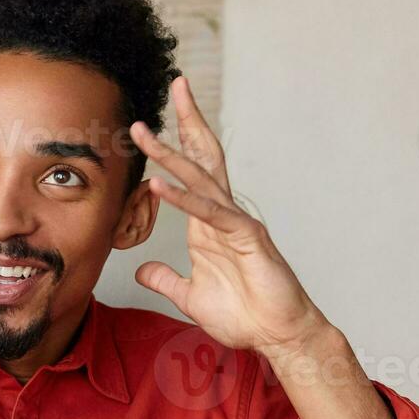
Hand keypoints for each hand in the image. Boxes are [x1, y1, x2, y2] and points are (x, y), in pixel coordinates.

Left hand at [129, 76, 331, 358]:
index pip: (192, 173)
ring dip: (169, 154)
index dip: (176, 144)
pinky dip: (183, 200)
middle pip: (204, 157)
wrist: (277, 336)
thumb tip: (142, 270)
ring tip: (142, 131)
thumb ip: (166, 279)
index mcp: (208, 224)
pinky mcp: (246, 239)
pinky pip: (210, 214)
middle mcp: (222, 215)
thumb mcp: (190, 297)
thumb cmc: (245, 316)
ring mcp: (236, 223)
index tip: (155, 118)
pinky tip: (158, 186)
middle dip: (187, 120)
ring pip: (201, 179)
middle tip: (175, 83)